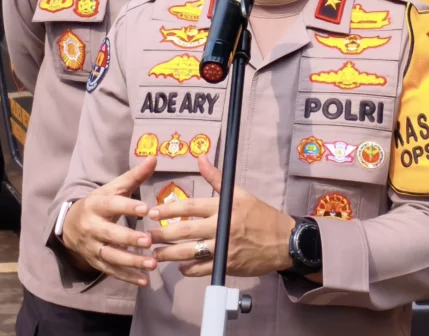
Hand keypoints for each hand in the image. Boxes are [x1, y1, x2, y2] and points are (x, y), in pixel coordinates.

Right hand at [62, 157, 159, 286]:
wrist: (71, 224)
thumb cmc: (100, 203)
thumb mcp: (112, 188)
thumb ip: (134, 176)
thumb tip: (154, 157)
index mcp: (96, 205)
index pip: (112, 205)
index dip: (128, 207)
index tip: (146, 209)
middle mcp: (91, 227)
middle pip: (110, 234)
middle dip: (129, 238)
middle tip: (149, 241)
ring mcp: (92, 247)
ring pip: (111, 256)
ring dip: (131, 262)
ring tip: (152, 263)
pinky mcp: (95, 262)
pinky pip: (111, 271)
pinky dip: (127, 278)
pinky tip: (144, 280)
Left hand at [148, 157, 295, 278]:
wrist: (283, 241)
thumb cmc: (260, 215)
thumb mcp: (240, 193)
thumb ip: (216, 179)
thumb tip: (201, 158)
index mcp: (223, 208)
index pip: (190, 208)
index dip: (169, 210)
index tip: (152, 212)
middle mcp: (221, 228)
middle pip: (185, 232)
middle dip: (162, 235)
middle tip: (145, 236)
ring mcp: (223, 249)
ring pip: (190, 253)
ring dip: (170, 255)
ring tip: (155, 254)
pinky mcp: (227, 265)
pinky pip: (202, 269)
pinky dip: (188, 269)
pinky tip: (179, 267)